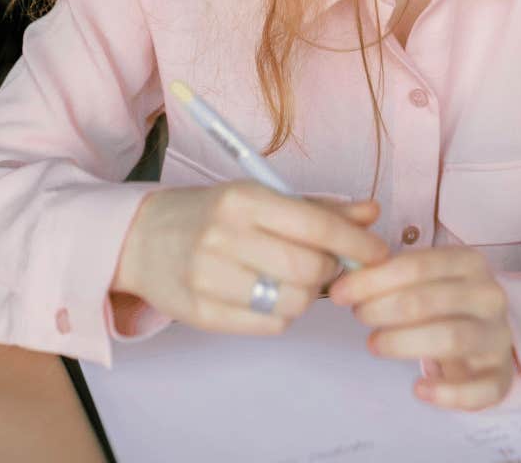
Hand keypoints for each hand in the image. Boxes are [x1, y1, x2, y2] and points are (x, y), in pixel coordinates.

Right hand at [111, 184, 389, 335]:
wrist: (141, 237)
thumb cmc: (212, 212)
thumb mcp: (262, 196)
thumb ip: (319, 207)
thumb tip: (372, 213)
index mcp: (244, 199)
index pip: (316, 224)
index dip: (356, 242)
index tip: (379, 251)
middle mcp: (225, 236)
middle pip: (308, 269)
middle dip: (331, 271)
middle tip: (327, 266)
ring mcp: (209, 277)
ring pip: (292, 302)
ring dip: (307, 295)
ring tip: (295, 280)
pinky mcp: (200, 314)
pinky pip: (268, 324)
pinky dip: (283, 313)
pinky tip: (271, 294)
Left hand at [328, 245, 515, 409]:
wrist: (488, 337)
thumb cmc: (446, 305)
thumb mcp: (425, 279)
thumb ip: (391, 274)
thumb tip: (347, 280)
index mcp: (470, 262)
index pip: (417, 265)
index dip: (374, 279)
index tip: (341, 293)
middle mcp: (489, 296)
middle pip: (430, 300)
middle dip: (384, 309)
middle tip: (358, 316)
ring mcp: (497, 337)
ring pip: (451, 338)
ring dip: (404, 342)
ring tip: (373, 343)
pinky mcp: (501, 377)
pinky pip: (477, 389)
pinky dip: (445, 392)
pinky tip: (418, 388)